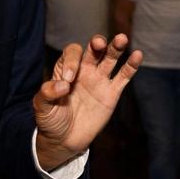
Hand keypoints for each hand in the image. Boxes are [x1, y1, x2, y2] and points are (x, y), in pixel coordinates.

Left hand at [34, 34, 141, 170]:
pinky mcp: (112, 93)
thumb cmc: (50, 120)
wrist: (64, 140)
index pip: (72, 54)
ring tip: (121, 39)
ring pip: (110, 58)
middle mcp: (85, 70)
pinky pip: (123, 76)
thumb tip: (62, 85)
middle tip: (98, 44)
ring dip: (116, 47)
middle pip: (94, 49)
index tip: (68, 81)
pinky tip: (137, 55)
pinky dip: (131, 65)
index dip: (71, 62)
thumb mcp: (41, 107)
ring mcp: (99, 80)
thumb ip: (47, 93)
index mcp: (66, 69)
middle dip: (97, 43)